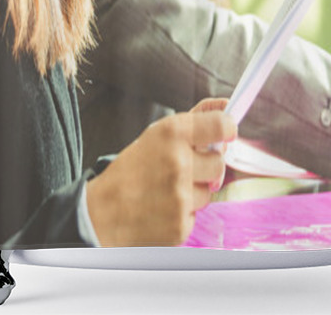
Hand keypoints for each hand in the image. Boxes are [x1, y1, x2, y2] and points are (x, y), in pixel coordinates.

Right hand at [86, 98, 236, 246]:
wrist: (102, 213)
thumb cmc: (132, 170)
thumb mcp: (158, 134)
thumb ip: (197, 118)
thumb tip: (227, 104)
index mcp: (172, 133)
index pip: (222, 125)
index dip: (228, 128)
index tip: (226, 133)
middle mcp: (178, 162)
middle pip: (219, 162)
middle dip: (206, 166)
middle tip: (182, 169)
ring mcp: (180, 196)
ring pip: (209, 191)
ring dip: (194, 191)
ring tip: (167, 190)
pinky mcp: (180, 225)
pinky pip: (197, 215)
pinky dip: (184, 213)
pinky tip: (163, 208)